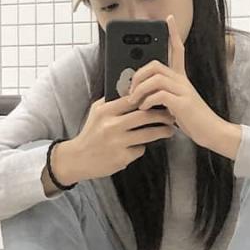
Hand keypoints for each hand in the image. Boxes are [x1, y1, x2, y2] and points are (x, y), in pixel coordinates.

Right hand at [49, 97, 174, 188]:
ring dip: (162, 131)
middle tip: (171, 115)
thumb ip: (112, 101)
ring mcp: (117, 142)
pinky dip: (142, 147)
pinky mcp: (122, 157)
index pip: (133, 100)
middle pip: (144, 116)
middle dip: (162, 115)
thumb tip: (133, 91)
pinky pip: (140, 149)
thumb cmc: (90, 133)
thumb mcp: (96, 112)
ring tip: (169, 130)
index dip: (149, 99)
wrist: (78, 158)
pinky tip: (140, 146)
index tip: (159, 99)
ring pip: (148, 134)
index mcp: (105, 111)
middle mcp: (111, 126)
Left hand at [126, 15, 240, 158]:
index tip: (169, 18)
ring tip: (134, 101)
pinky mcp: (183, 103)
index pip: (178, 49)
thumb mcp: (174, 104)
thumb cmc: (192, 120)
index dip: (173, 33)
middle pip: (156, 64)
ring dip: (139, 89)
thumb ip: (160, 95)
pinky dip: (147, 101)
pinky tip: (144, 109)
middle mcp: (182, 80)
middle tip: (130, 89)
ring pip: (155, 77)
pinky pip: (159, 94)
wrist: (212, 133)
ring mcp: (184, 90)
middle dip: (138, 74)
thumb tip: (139, 94)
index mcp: (181, 78)